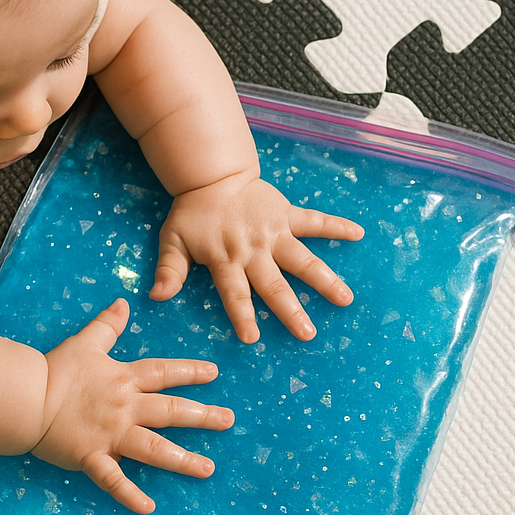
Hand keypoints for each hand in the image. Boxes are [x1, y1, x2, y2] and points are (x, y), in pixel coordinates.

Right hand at [34, 299, 234, 513]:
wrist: (26, 397)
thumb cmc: (55, 369)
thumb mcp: (85, 341)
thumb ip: (108, 325)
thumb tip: (123, 302)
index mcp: (123, 379)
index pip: (163, 372)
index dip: (190, 372)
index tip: (214, 374)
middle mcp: (124, 407)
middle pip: (170, 411)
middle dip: (202, 416)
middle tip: (228, 420)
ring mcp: (110, 434)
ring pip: (153, 447)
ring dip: (181, 460)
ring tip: (207, 469)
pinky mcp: (92, 457)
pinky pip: (113, 480)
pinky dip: (130, 495)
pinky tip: (148, 508)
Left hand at [150, 173, 363, 342]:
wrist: (213, 176)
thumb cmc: (192, 213)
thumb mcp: (173, 240)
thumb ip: (169, 269)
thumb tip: (156, 296)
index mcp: (226, 259)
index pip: (235, 293)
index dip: (242, 315)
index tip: (252, 338)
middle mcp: (254, 249)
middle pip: (274, 284)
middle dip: (291, 310)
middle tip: (308, 334)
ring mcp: (274, 232)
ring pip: (302, 259)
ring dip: (324, 279)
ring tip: (345, 299)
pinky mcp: (287, 215)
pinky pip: (314, 220)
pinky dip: (336, 225)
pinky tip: (358, 233)